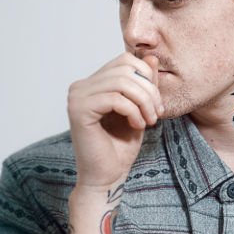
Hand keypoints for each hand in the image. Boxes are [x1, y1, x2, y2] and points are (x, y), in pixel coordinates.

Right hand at [67, 53, 162, 189]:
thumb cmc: (120, 148)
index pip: (125, 61)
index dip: (148, 78)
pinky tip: (136, 126)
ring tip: (148, 121)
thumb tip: (151, 56)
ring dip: (144, 102)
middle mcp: (80, 87)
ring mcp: (77, 97)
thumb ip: (144, 85)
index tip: (157, 105)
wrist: (106, 178)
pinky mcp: (78, 110)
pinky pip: (115, 98)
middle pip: (125, 68)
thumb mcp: (140, 110)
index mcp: (92, 84)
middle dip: (149, 90)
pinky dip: (133, 111)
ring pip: (122, 82)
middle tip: (155, 114)